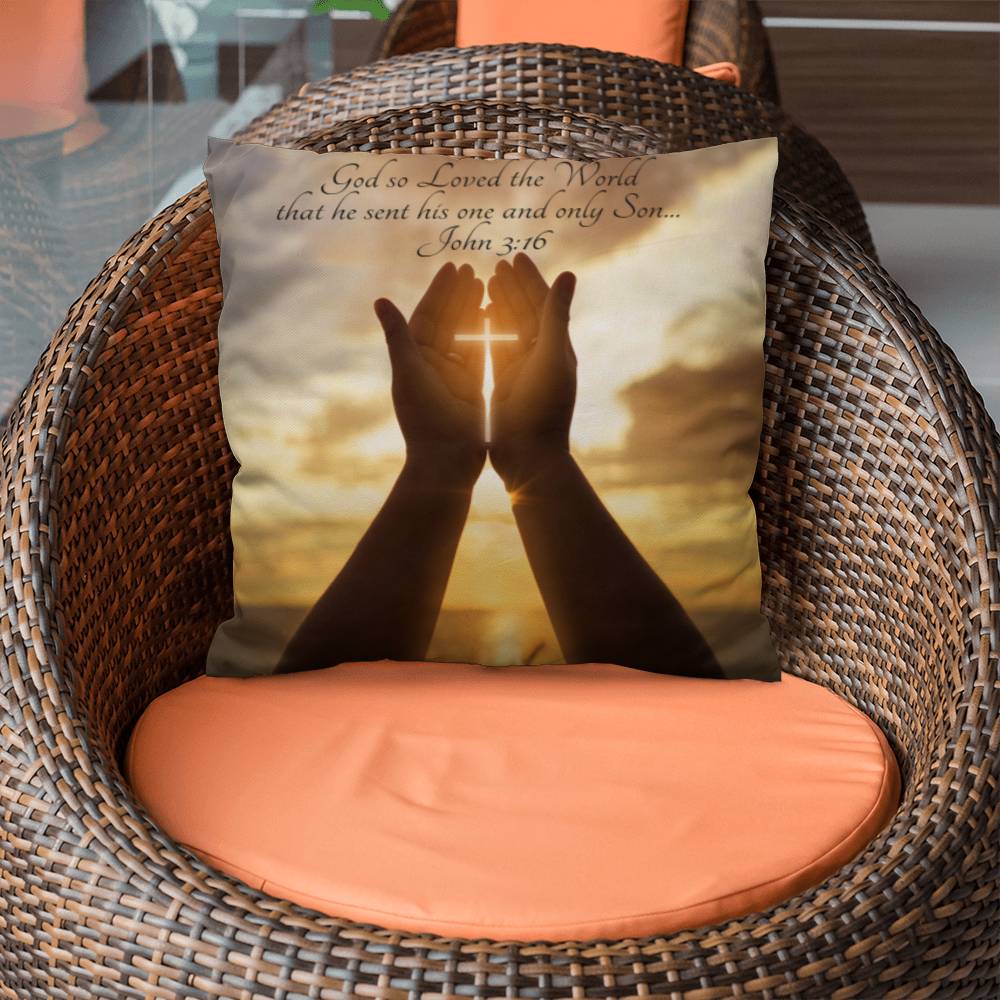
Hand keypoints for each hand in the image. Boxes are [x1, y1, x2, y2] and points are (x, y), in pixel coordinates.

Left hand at [374, 262, 485, 486]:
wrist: (446, 461)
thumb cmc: (424, 419)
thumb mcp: (409, 373)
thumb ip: (398, 335)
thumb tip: (380, 300)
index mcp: (413, 359)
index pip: (427, 316)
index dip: (440, 290)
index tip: (454, 267)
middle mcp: (430, 365)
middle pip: (446, 321)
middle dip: (458, 294)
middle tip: (472, 268)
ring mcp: (451, 376)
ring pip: (463, 334)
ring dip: (472, 309)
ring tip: (485, 283)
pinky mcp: (470, 387)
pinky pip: (478, 353)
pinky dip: (485, 334)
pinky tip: (495, 315)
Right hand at [486, 253, 576, 491]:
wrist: (530, 454)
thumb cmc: (544, 408)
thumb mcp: (551, 357)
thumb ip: (556, 315)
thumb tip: (568, 274)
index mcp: (558, 347)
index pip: (543, 304)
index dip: (530, 279)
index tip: (515, 257)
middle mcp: (544, 356)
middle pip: (527, 312)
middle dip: (513, 287)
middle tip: (497, 264)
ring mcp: (525, 370)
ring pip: (511, 329)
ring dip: (500, 304)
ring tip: (486, 282)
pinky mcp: (507, 383)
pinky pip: (498, 349)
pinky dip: (490, 330)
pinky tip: (479, 315)